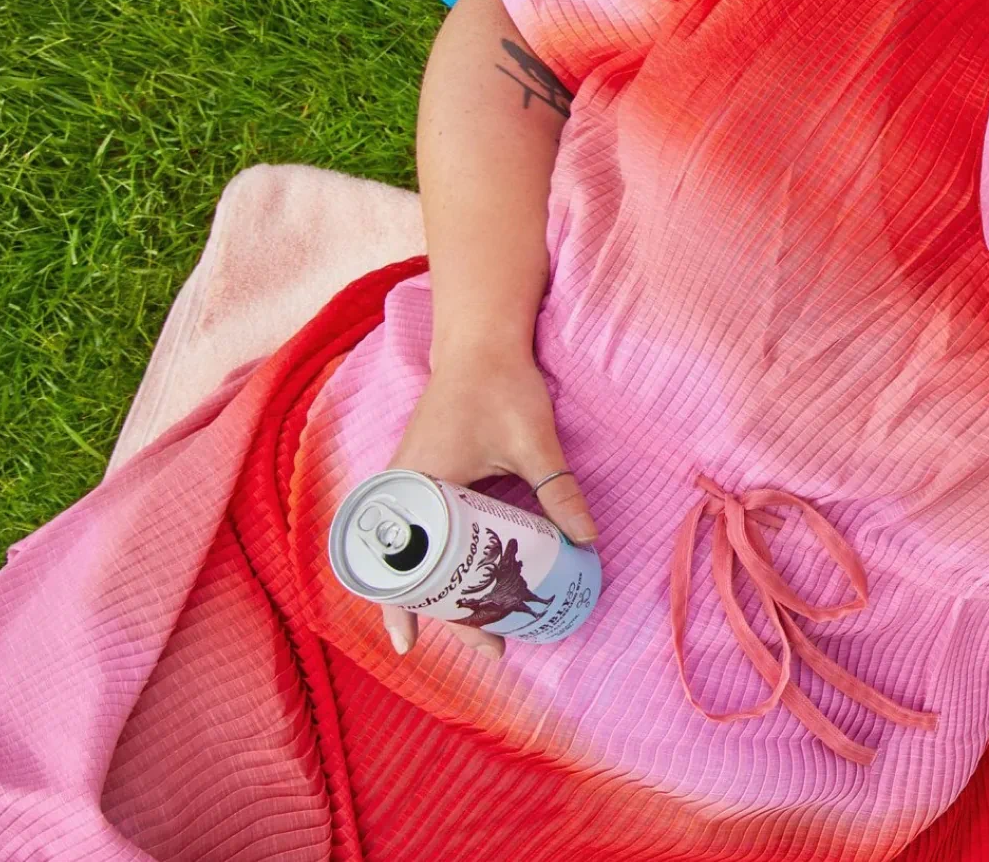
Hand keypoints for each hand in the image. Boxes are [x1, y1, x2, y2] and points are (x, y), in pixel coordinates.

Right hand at [380, 344, 594, 659]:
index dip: (404, 610)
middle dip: (444, 613)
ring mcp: (412, 486)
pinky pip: (429, 532)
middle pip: (412, 570)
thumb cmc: (500, 385)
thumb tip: (588, 541)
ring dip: (446, 590)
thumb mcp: (534, 441)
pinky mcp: (428, 478)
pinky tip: (478, 579)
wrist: (481, 342)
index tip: (408, 647)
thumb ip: (558, 491)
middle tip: (492, 647)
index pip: (399, 565)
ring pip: (419, 554)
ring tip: (489, 623)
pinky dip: (447, 560)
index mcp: (415, 488)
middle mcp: (403, 493)